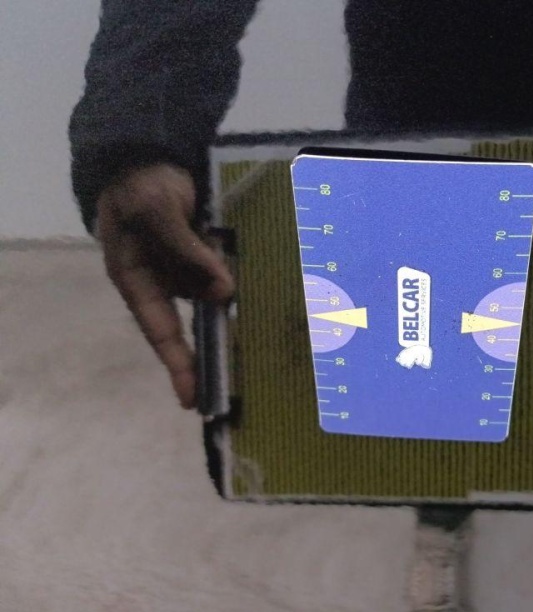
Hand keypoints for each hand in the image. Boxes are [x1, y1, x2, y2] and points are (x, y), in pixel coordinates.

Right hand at [97, 164, 233, 408]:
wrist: (149, 159)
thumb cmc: (143, 187)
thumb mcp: (157, 213)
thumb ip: (188, 253)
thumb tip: (224, 293)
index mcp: (136, 280)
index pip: (159, 330)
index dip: (176, 364)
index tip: (192, 398)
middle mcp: (160, 283)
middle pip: (185, 328)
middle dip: (206, 357)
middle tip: (230, 392)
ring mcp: (181, 273)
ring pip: (208, 305)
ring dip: (228, 324)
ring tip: (255, 354)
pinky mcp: (200, 260)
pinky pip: (219, 281)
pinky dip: (234, 292)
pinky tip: (262, 305)